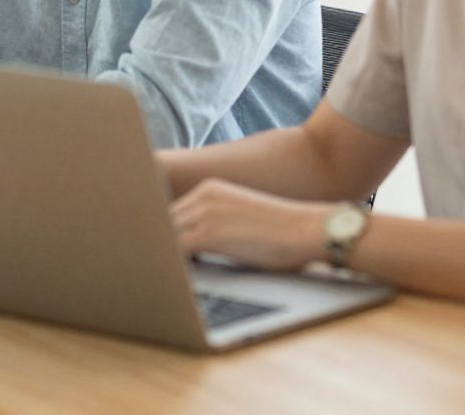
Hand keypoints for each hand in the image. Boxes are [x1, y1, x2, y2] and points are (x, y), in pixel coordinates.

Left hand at [170, 179, 332, 271]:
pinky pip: (176, 249)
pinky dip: (172, 262)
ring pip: (166, 235)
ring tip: (164, 271)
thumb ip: (213, 222)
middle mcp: (204, 195)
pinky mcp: (210, 234)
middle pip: (163, 221)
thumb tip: (191, 246)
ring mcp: (205, 213)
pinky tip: (176, 275)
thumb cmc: (283, 232)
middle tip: (155, 264)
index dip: (162, 232)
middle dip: (160, 243)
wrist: (309, 230)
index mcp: (209, 189)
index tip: (159, 248)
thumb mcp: (240, 215)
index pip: (171, 211)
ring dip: (164, 253)